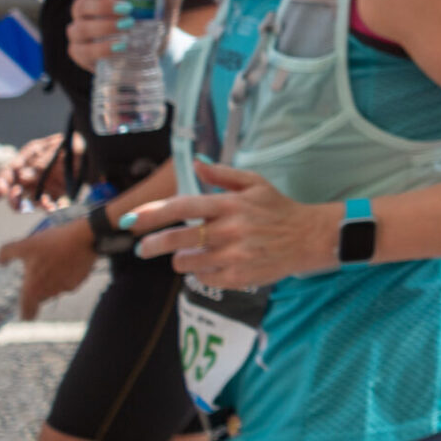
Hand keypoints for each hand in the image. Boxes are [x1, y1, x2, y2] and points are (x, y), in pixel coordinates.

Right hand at [0, 133, 74, 209]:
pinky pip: (51, 204)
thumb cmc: (77, 143)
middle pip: (16, 189)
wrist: (99, 152)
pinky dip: (53, 208)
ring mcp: (45, 184)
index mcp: (30, 156)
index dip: (2, 182)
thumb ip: (43, 160)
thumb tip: (22, 176)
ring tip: (47, 206)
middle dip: (14, 199)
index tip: (0, 193)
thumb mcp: (60, 147)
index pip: (10, 170)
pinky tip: (58, 208)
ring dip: (35, 206)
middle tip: (17, 205)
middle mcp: (34, 172)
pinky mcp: (58, 194)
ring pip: (31, 200)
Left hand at [0, 218, 95, 320]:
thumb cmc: (52, 244)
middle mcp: (51, 292)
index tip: (25, 314)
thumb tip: (0, 262)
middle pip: (41, 298)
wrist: (83, 238)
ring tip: (52, 264)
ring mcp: (67, 287)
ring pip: (55, 289)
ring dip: (52, 282)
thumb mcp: (24, 244)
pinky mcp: (80, 280)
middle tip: (37, 276)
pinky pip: (68, 282)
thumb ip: (6, 253)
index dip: (25, 313)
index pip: (28, 311)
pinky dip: (65, 275)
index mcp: (34, 288)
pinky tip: (65, 261)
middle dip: (38, 290)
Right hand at [70, 0, 184, 74]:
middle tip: (127, 9)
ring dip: (103, 27)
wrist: (159, 50)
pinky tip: (119, 47)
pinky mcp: (83, 54)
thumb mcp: (166, 3)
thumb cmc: (154, 20)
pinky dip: (100, 49)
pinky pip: (82, 51)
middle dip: (102, 6)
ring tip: (128, 26)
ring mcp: (81, 34)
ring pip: (80, 28)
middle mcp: (85, 12)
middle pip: (81, 5)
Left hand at [124, 160, 339, 286]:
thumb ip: (223, 173)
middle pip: (175, 240)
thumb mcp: (255, 183)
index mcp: (230, 204)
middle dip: (151, 245)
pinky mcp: (239, 277)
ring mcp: (233, 256)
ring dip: (181, 259)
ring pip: (185, 262)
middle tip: (143, 249)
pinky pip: (203, 278)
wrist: (310, 238)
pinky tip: (210, 264)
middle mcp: (229, 230)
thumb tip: (196, 162)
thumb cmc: (279, 208)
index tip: (130, 221)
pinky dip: (201, 272)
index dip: (150, 214)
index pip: (180, 207)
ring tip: (188, 255)